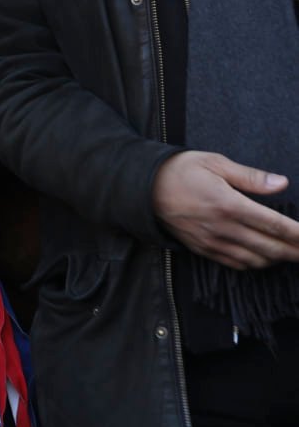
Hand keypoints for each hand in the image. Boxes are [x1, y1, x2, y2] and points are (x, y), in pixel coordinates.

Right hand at [153, 151, 298, 268]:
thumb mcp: (215, 162)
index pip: (275, 224)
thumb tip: (282, 183)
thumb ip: (250, 177)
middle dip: (296, 251)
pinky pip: (236, 264)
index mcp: (228, 203)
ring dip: (278, 259)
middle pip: (271, 247)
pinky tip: (265, 258)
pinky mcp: (203, 249)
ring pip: (256, 260)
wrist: (142, 187)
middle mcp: (223, 227)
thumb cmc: (180, 170)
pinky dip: (256, 264)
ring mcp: (212, 242)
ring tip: (291, 254)